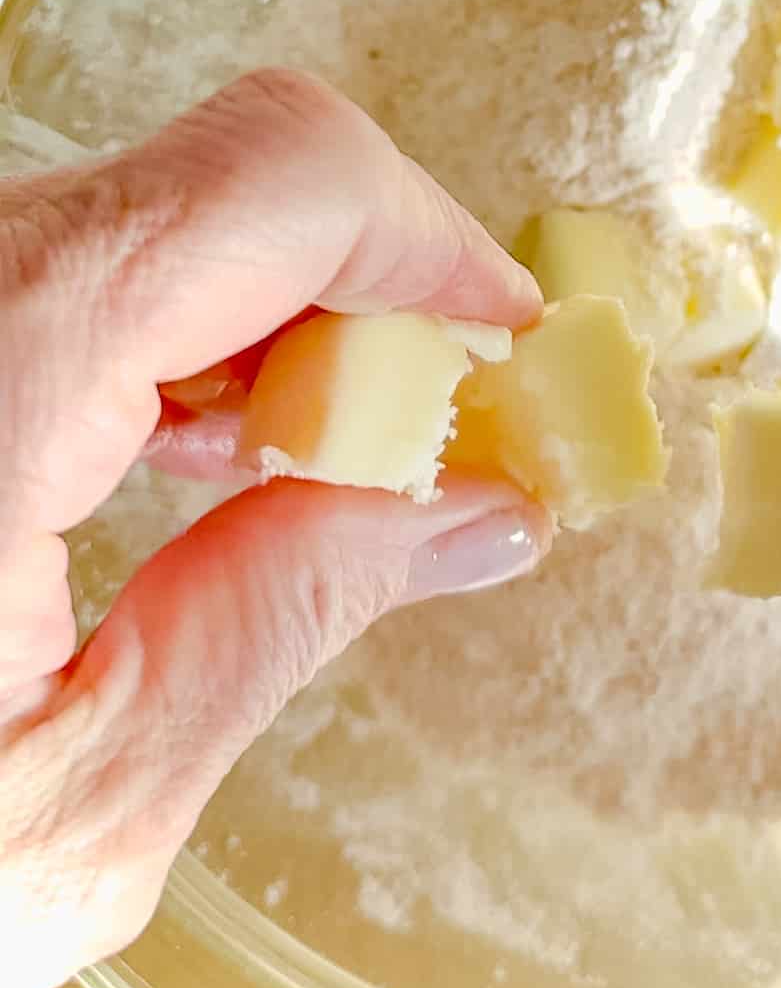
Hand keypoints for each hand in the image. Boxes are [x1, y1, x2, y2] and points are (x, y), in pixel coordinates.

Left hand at [0, 69, 550, 987]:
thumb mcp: (72, 811)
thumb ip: (295, 615)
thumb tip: (473, 507)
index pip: (280, 176)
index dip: (427, 244)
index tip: (501, 345)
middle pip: (231, 184)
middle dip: (369, 300)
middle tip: (427, 441)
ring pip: (160, 217)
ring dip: (278, 324)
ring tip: (319, 474)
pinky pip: (82, 268)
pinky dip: (179, 343)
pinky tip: (195, 463)